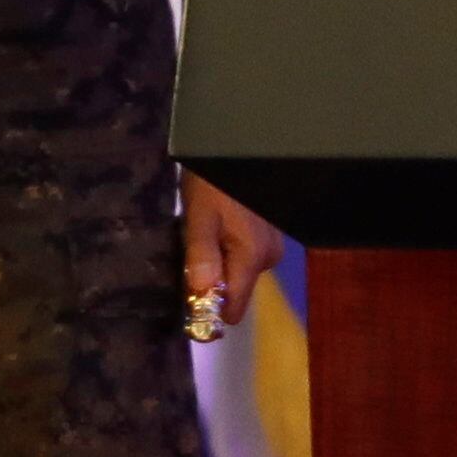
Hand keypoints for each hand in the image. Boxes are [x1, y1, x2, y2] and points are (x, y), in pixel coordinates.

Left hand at [181, 168, 283, 327]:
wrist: (234, 146)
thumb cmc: (213, 181)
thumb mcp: (199, 216)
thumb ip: (202, 257)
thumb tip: (202, 297)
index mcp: (252, 256)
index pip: (232, 309)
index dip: (207, 310)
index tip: (185, 296)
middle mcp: (268, 257)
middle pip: (234, 292)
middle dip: (210, 282)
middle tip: (190, 251)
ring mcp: (271, 245)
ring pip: (238, 274)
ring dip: (218, 263)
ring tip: (202, 232)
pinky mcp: (269, 235)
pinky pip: (243, 257)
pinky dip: (227, 250)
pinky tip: (217, 226)